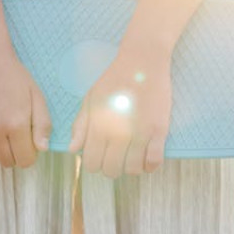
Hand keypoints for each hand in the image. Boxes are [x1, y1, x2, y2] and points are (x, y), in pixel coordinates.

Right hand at [0, 47, 52, 167]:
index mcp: (16, 124)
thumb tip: (42, 149)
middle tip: (14, 137)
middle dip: (14, 154)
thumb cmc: (14, 77)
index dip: (29, 154)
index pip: (25, 160)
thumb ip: (43, 125)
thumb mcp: (37, 97)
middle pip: (6, 162)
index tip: (28, 144)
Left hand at [67, 45, 172, 177]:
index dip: (94, 165)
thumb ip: (81, 126)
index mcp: (99, 127)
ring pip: (133, 169)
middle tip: (116, 157)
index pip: (92, 164)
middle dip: (112, 168)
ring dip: (131, 168)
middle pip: (112, 170)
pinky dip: (149, 166)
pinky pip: (154, 161)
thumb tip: (73, 150)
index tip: (100, 157)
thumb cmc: (114, 80)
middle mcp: (118, 134)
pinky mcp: (159, 130)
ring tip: (132, 157)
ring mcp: (140, 134)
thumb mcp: (90, 99)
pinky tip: (147, 158)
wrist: (142, 63)